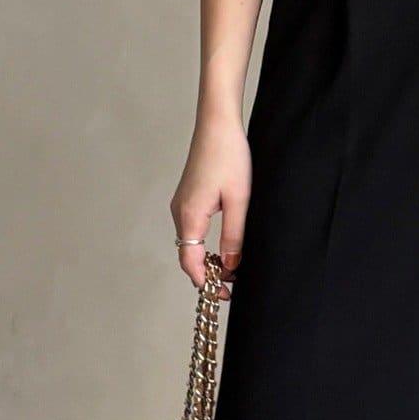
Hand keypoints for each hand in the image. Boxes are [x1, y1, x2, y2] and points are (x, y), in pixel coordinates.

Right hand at [171, 112, 249, 291]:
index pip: (191, 262)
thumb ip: (234, 235)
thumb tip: (232, 264)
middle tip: (231, 286)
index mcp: (190, 216)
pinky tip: (222, 246)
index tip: (223, 294)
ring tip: (230, 269)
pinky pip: (192, 230)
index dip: (206, 282)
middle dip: (207, 274)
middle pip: (188, 255)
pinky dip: (204, 244)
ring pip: (190, 243)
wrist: (217, 125)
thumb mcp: (239, 201)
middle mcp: (179, 212)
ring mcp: (181, 204)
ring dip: (207, 259)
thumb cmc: (229, 157)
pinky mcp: (187, 197)